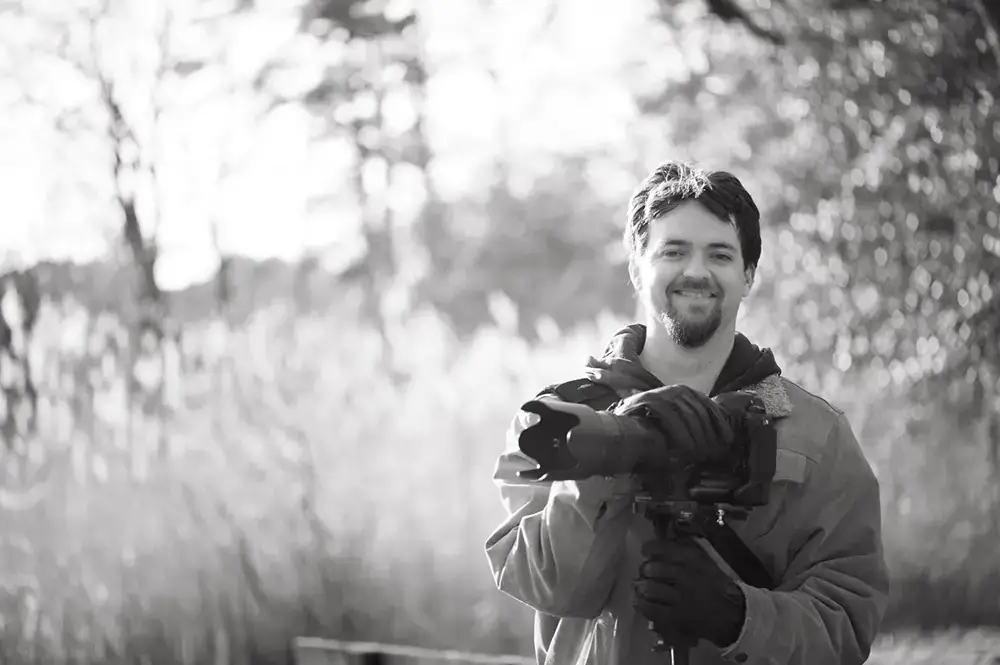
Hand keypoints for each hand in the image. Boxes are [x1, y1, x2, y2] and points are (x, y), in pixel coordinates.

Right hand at [613, 385, 736, 461]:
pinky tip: (686, 449)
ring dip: (696, 437)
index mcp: (688, 393)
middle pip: (700, 413)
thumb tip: (724, 440)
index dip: (721, 424)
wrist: (622, 427)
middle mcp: (677, 390)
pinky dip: (680, 434)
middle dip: (708, 435)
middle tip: (711, 454)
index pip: (710, 406)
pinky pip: (671, 417)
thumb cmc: (654, 430)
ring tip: (699, 454)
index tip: (728, 441)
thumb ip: (697, 426)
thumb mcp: (680, 426)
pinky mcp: (649, 401)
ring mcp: (662, 394)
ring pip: (688, 415)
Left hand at [633, 537, 745, 647]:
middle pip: (652, 568)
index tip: (646, 550)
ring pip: (649, 588)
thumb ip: (687, 549)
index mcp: (692, 560)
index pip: (663, 548)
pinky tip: (641, 602)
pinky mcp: (676, 616)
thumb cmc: (717, 585)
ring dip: (642, 587)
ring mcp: (679, 597)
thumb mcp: (705, 561)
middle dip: (646, 570)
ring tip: (642, 588)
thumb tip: (668, 537)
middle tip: (645, 573)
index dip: (650, 548)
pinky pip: (651, 609)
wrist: (732, 614)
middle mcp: (684, 576)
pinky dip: (643, 604)